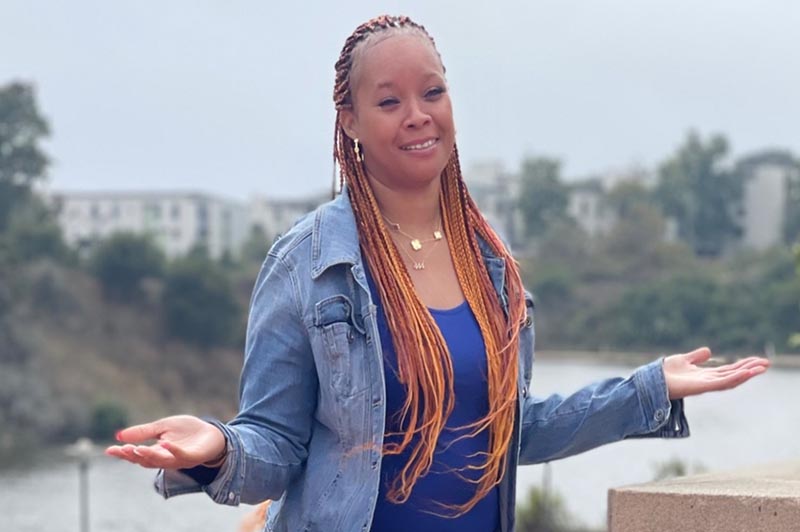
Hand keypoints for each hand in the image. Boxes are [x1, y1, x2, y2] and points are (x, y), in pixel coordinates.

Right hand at [104, 415, 225, 469]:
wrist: (213, 434)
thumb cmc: (188, 431)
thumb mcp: (163, 427)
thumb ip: (144, 432)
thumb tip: (119, 435)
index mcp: (157, 452)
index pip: (137, 455)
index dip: (123, 454)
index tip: (109, 450)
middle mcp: (166, 459)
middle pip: (146, 461)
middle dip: (133, 456)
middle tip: (122, 450)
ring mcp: (180, 459)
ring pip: (161, 461)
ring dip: (149, 455)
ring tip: (137, 449)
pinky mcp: (193, 456)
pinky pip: (182, 455)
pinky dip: (172, 450)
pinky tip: (164, 444)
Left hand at [663, 347, 769, 399]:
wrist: (652, 380)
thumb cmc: (665, 373)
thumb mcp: (683, 360)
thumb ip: (696, 357)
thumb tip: (709, 351)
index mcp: (705, 375)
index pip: (729, 370)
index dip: (742, 365)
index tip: (757, 360)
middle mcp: (708, 381)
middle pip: (733, 375)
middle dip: (749, 369)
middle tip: (766, 362)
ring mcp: (706, 385)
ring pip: (731, 379)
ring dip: (747, 374)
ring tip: (762, 367)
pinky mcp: (701, 387)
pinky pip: (721, 383)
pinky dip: (735, 378)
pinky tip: (746, 373)